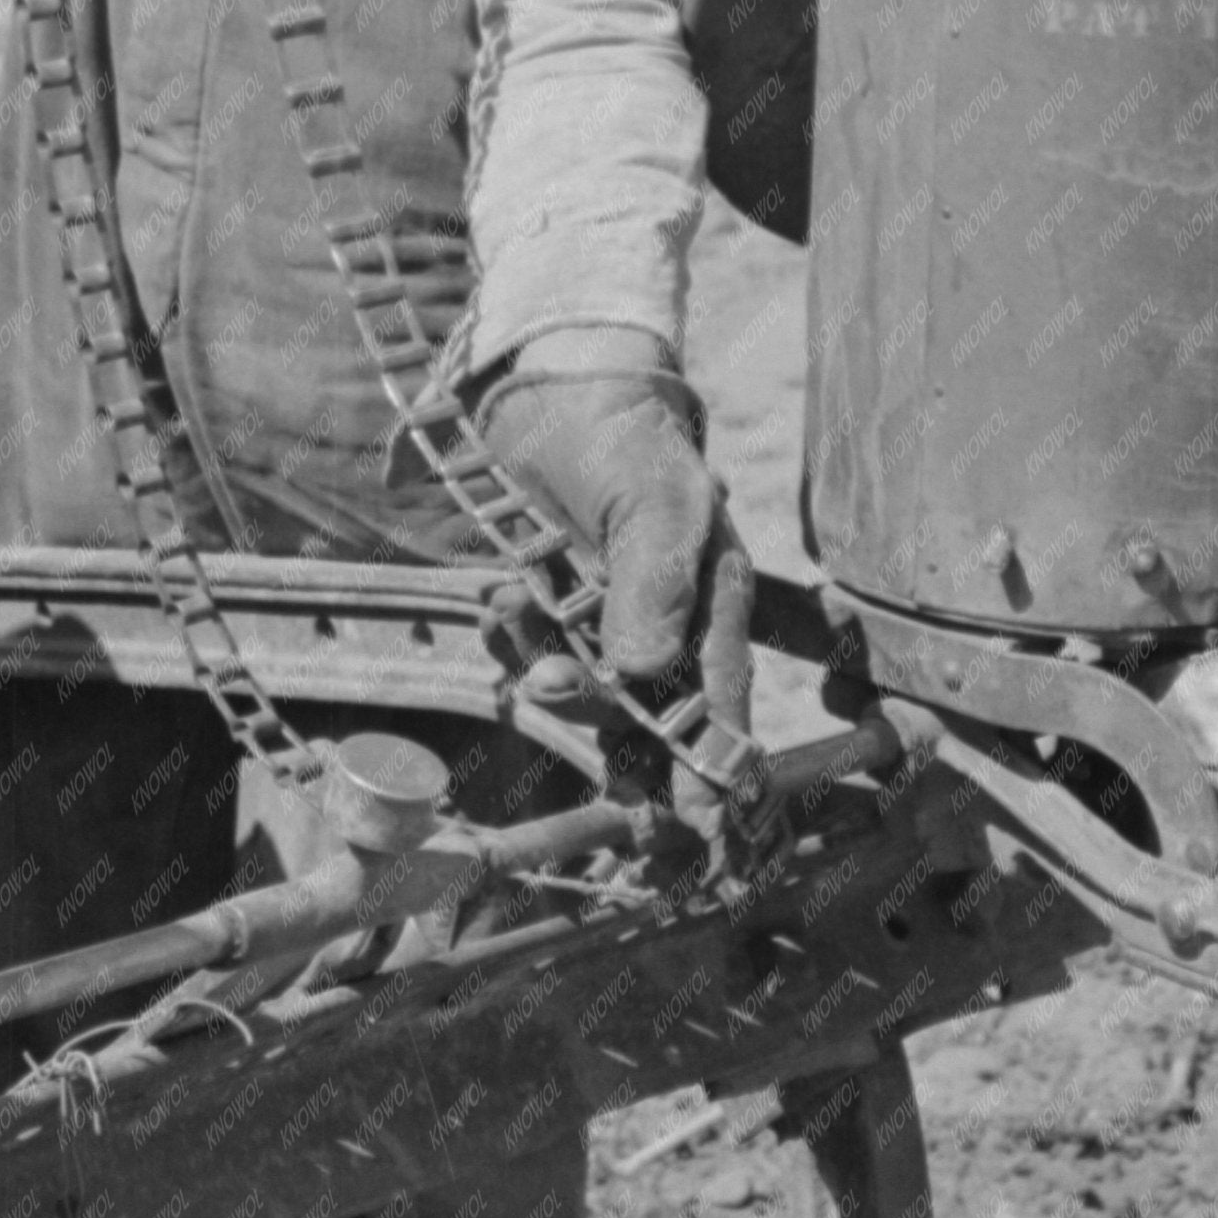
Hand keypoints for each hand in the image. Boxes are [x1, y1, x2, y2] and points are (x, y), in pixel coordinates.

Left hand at [477, 363, 754, 770]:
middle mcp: (665, 626)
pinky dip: (510, 637)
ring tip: (512, 603)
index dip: (712, 773)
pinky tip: (498, 597)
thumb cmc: (621, 436)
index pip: (719, 706)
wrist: (550, 386)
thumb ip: (655, 579)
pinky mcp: (553, 611)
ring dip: (542, 665)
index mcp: (713, 604)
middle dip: (597, 710)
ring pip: (581, 691)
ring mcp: (606, 623)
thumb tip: (646, 670)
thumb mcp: (652, 496)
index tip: (700, 831)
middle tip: (553, 678)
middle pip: (643, 717)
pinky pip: (532, 655)